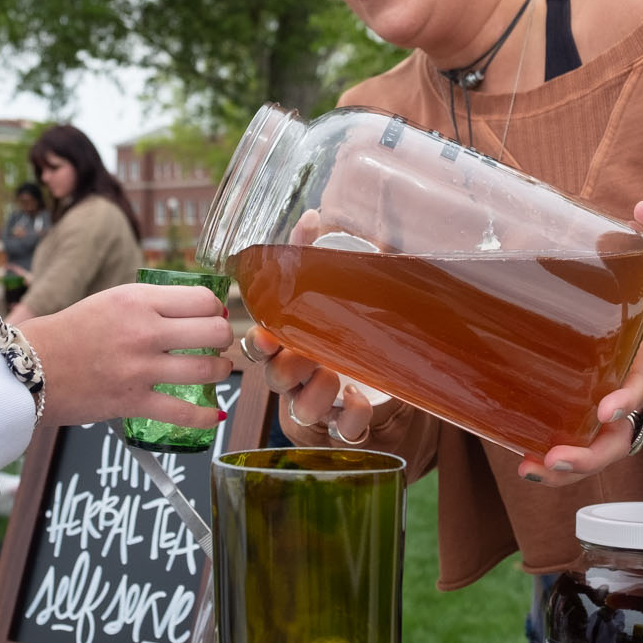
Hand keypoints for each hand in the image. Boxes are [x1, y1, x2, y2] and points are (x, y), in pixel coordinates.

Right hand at [16, 283, 234, 428]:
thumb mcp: (113, 301)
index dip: (215, 309)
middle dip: (223, 339)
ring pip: (207, 370)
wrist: (31, 368)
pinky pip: (185, 413)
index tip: (213, 316)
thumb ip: (153, 304)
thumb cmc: (71, 333)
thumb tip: (201, 311)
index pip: (202, 300)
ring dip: (219, 372)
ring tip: (215, 371)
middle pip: (213, 332)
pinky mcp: (133, 402)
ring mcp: (140, 369)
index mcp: (138, 300)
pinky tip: (214, 415)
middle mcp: (143, 331)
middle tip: (217, 344)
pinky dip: (206, 417)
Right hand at [250, 207, 385, 444]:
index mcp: (289, 344)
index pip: (257, 347)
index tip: (263, 336)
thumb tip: (314, 212)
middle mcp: (299, 376)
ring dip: (316, 394)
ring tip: (334, 377)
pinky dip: (351, 419)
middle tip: (309, 354)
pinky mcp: (347, 423)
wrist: (387, 376)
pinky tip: (361, 403)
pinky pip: (344, 429)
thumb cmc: (347, 327)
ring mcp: (321, 402)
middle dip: (288, 367)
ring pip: (303, 408)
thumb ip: (319, 254)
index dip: (255, 344)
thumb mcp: (335, 288)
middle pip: (276, 378)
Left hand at [515, 200, 642, 486]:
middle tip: (558, 456)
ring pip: (599, 451)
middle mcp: (637, 396)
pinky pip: (584, 443)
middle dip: (589, 454)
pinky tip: (525, 460)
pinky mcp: (600, 413)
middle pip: (619, 439)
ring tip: (531, 468)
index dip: (628, 400)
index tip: (610, 407)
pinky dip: (558, 458)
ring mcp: (619, 411)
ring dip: (567, 468)